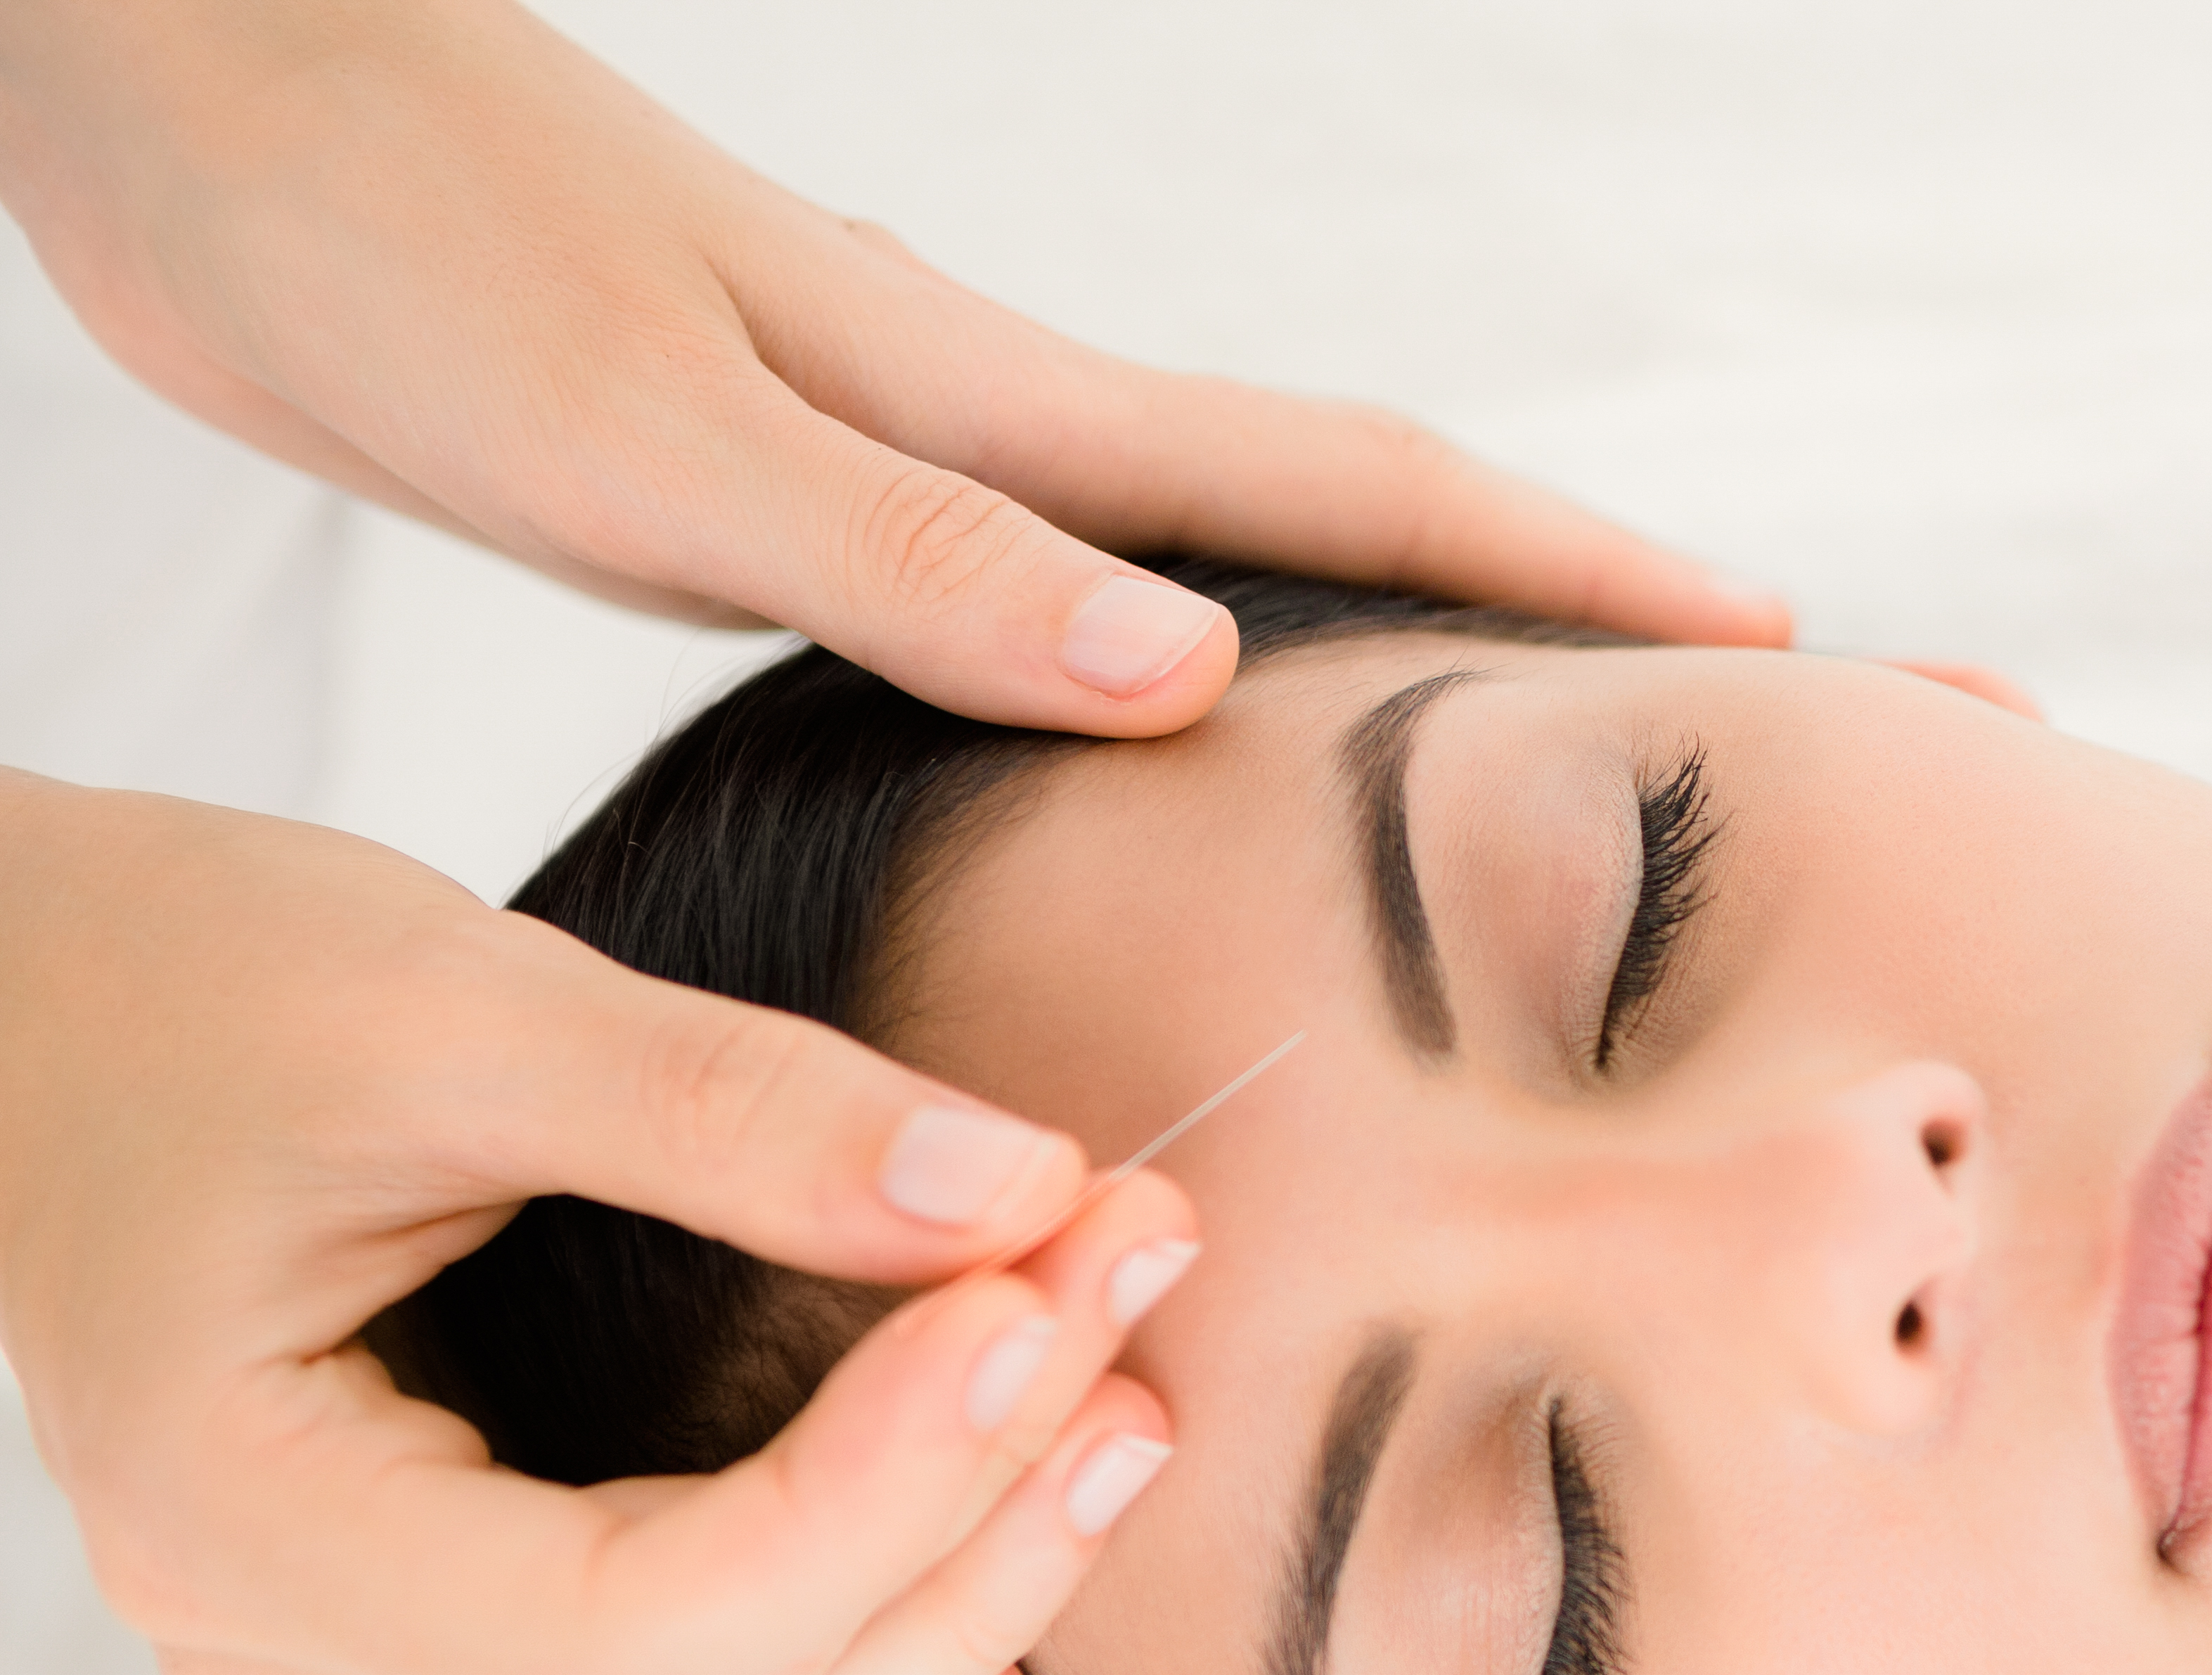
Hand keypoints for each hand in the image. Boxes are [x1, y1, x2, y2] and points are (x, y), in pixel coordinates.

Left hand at [0, 0, 1786, 736]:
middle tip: (1734, 727)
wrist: (203, 120)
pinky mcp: (822, 512)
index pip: (1358, 495)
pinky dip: (1200, 693)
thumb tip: (1197, 671)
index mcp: (999, 419)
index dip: (1574, 576)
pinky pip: (1078, 626)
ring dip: (1394, 665)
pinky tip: (1203, 770)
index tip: (1778, 642)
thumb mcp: (656, 431)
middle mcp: (1001, 444)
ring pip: (1229, 583)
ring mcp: (924, 471)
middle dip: (1556, 623)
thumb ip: (917, 561)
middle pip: (1349, 531)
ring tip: (1531, 787)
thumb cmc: (406, 244)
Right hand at [0, 772, 1192, 1674]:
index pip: (639, 1632)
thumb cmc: (179, 975)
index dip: (891, 1487)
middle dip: (976, 1532)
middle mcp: (299, 1652)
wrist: (39, 1006)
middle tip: (1141, 1290)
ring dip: (961, 1622)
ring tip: (1122, 1418)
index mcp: (242, 1517)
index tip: (1064, 1281)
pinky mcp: (467, 1637)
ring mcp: (379, 1673)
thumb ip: (737, 1107)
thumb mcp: (446, 995)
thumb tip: (1026, 1187)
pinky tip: (1006, 1565)